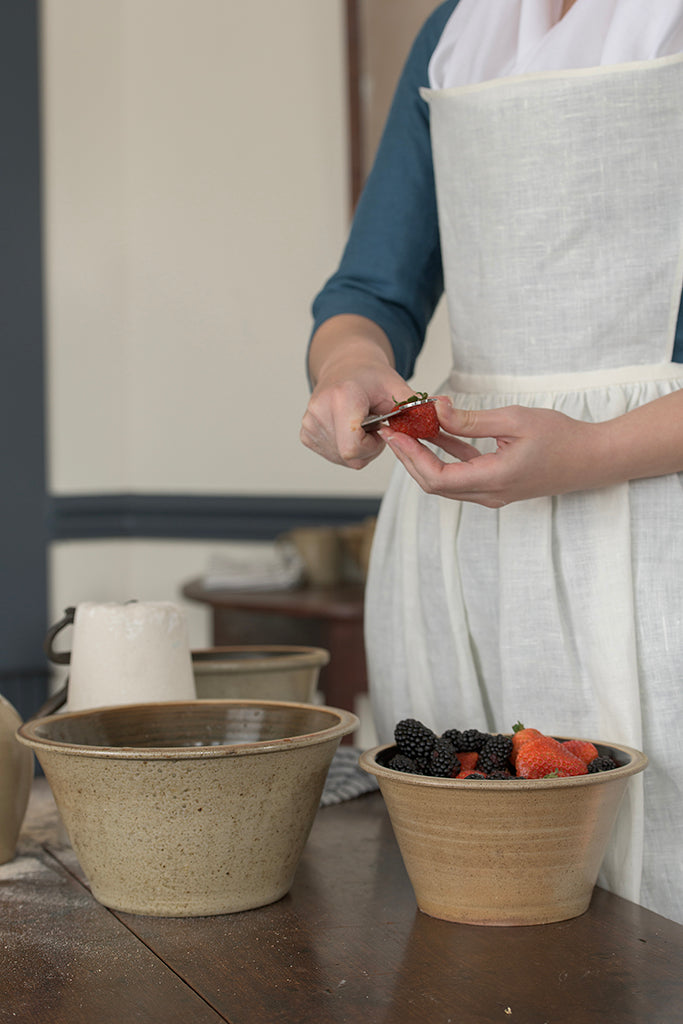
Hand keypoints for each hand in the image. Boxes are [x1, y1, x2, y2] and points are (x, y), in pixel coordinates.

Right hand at [300, 316, 415, 468]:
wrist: (345, 366)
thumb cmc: (371, 376)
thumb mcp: (397, 386)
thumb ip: (416, 405)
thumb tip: (444, 410)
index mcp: (341, 398)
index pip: (354, 449)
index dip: (374, 446)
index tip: (382, 427)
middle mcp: (319, 412)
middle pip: (351, 457)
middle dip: (370, 448)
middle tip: (376, 424)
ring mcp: (309, 425)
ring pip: (343, 460)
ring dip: (360, 448)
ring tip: (363, 423)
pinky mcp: (305, 434)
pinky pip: (333, 456)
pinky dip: (347, 448)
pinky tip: (352, 428)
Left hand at [380, 398, 610, 505]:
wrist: (593, 459)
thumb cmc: (561, 437)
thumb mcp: (514, 420)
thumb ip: (472, 419)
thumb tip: (436, 409)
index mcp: (493, 479)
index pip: (437, 478)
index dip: (411, 457)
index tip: (396, 433)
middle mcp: (489, 493)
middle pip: (434, 483)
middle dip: (410, 457)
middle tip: (393, 429)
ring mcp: (492, 493)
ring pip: (445, 480)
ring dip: (425, 456)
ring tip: (408, 428)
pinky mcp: (497, 486)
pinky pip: (461, 474)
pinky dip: (445, 455)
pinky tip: (436, 431)